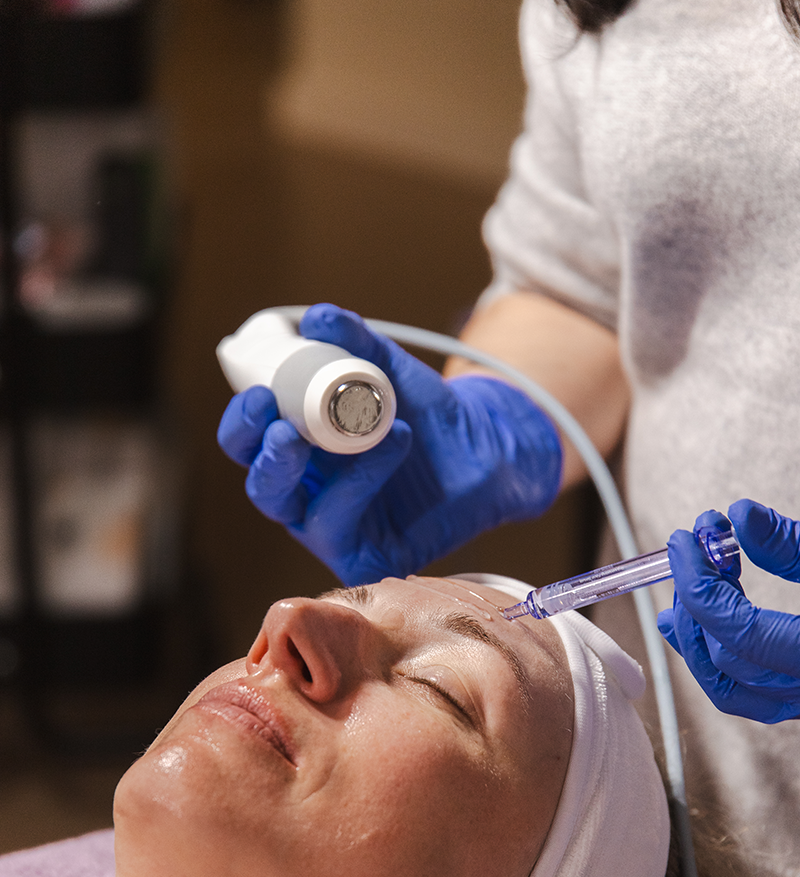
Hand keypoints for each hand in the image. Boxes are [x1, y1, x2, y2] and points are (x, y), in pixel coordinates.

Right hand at [217, 304, 562, 585]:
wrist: (488, 449)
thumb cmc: (429, 414)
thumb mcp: (392, 370)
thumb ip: (357, 342)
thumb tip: (318, 318)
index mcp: (295, 450)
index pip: (247, 443)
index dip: (243, 424)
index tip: (259, 395)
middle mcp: (305, 494)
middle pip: (261, 484)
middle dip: (264, 455)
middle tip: (282, 428)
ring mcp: (332, 529)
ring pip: (293, 512)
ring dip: (317, 470)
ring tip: (360, 427)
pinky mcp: (363, 557)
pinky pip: (342, 528)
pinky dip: (362, 483)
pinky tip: (395, 443)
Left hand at [657, 501, 799, 722]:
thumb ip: (792, 544)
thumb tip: (737, 516)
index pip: (738, 630)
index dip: (699, 584)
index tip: (683, 543)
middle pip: (724, 662)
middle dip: (695, 604)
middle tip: (689, 554)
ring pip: (728, 690)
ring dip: (696, 634)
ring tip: (688, 584)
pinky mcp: (797, 700)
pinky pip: (746, 696)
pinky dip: (715, 659)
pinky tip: (698, 622)